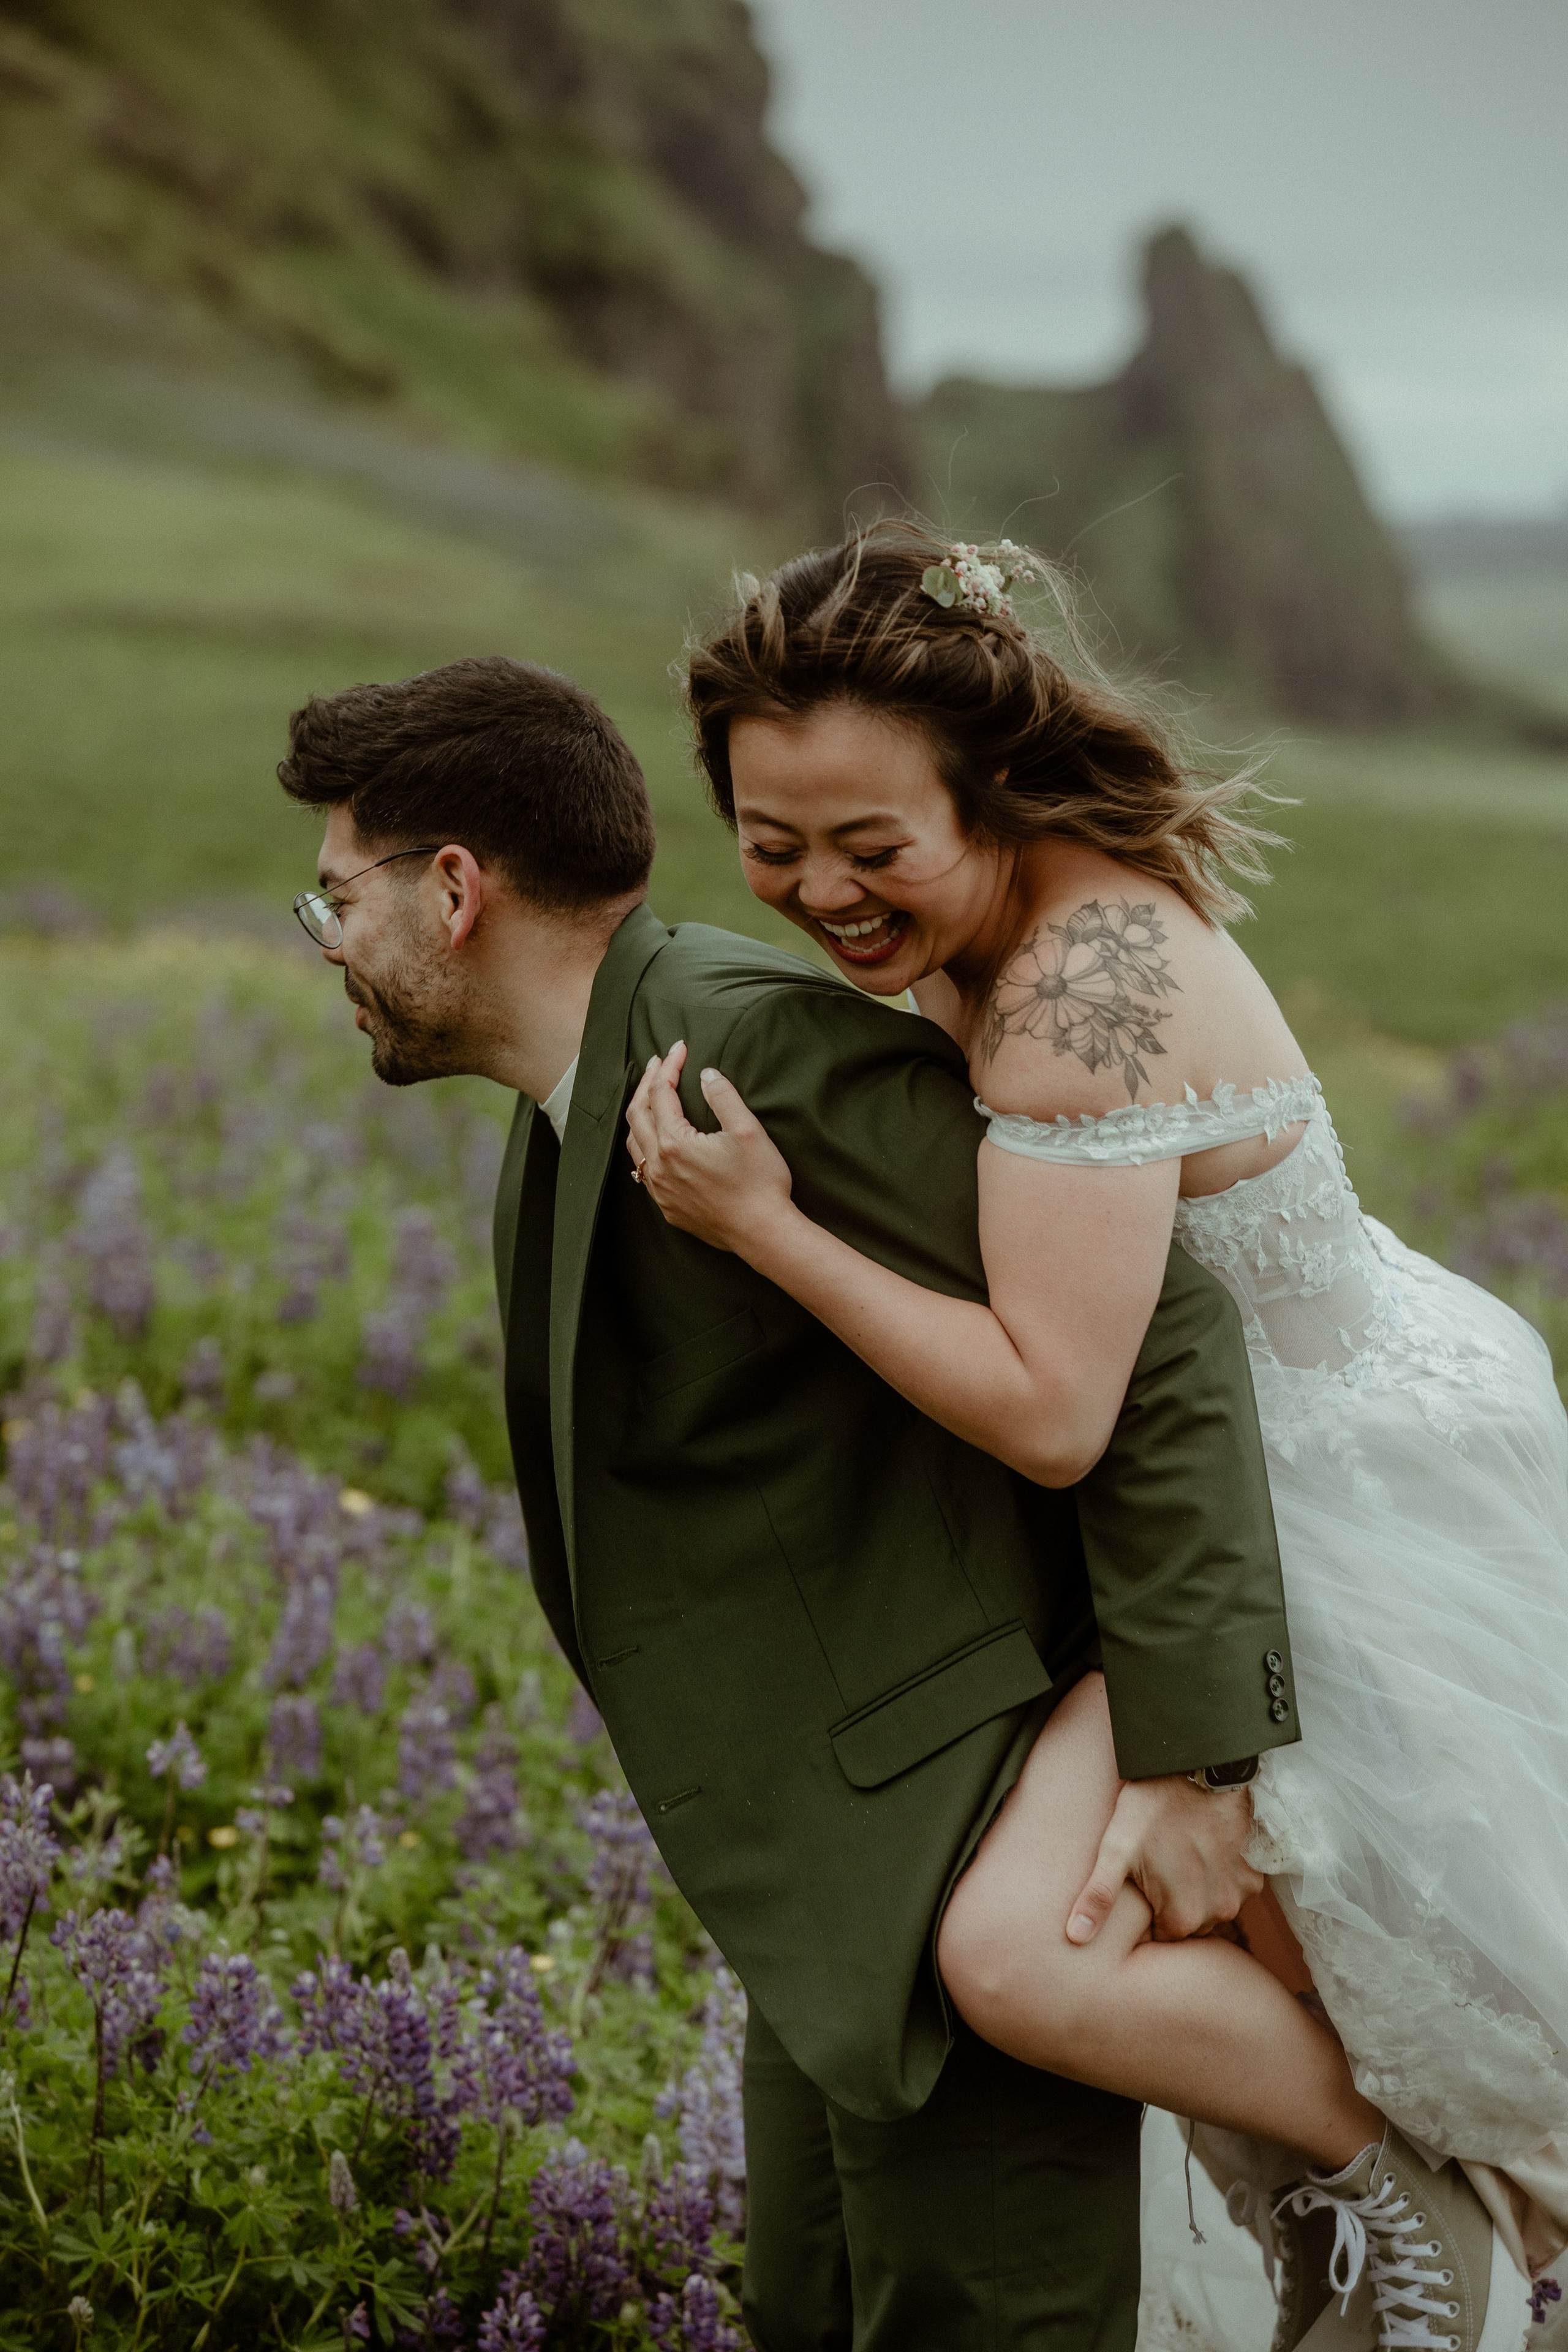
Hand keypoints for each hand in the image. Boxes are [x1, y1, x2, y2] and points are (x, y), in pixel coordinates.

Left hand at [624, 1041, 794, 1254]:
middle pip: (638, 1114)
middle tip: (660, 1063)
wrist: (763, 1233)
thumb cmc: (760, 1183)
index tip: (680, 1048)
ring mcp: (660, 1190)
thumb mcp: (748, 1131)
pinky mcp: (668, 1207)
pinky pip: (644, 1171)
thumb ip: (723, 1097)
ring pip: (634, 1144)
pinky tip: (656, 1141)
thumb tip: (706, 1075)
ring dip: (640, 1115)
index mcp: (675, 1144)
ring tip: (651, 1096)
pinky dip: (645, 1146)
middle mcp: (659, 1167)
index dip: (670, 1066)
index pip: (661, 1093)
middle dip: (648, 1084)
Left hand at [1065, 1774, 1262, 1945]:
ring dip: (1199, 1890)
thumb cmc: (1150, 1807)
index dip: (1149, 1911)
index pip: (1161, 1935)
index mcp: (1182, 1918)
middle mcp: (1218, 1913)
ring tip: (1181, 1854)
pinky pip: (1233, 1886)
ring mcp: (1241, 1892)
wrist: (1197, 1766)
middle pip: (1190, 1922)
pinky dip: (1221, 1874)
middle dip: (1174, 1902)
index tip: (1142, 1884)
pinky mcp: (1255, 1871)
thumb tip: (1076, 1937)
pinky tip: (1205, 1847)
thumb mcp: (1115, 1849)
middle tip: (1160, 1866)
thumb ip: (1098, 1898)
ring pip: (1212, 1905)